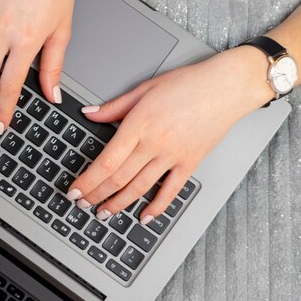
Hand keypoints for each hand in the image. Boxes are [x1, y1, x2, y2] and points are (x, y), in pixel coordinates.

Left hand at [66, 47, 272, 222]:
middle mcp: (154, 144)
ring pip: (140, 188)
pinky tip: (145, 217)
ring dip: (119, 204)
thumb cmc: (189, 83)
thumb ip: (115, 106)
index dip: (87, 180)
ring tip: (104, 213)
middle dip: (96, 195)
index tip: (74, 191)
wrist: (226, 87)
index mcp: (139, 124)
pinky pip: (171, 191)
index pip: (106, 161)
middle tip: (83, 204)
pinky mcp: (190, 163)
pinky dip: (157, 207)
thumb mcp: (145, 88)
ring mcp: (173, 156)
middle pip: (119, 178)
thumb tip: (89, 113)